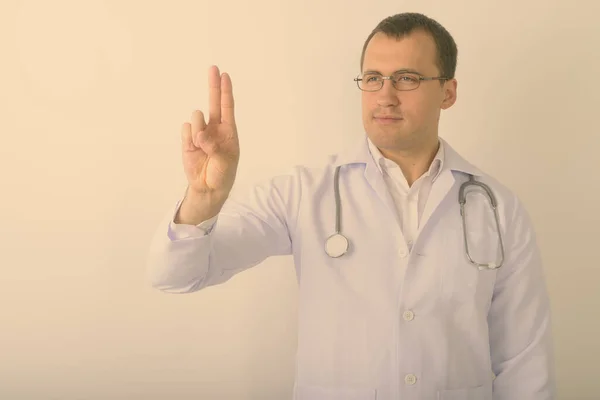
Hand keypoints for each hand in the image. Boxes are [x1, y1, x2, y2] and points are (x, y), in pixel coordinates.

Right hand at [181, 65, 239, 201]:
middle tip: (213, 68)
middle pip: (213, 102)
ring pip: (196, 118)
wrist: (207, 188)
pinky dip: (189, 138)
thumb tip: (201, 136)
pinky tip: (194, 149)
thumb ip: (214, 147)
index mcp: (228, 131)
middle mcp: (214, 128)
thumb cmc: (223, 173)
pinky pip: (186, 129)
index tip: (225, 75)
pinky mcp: (187, 139)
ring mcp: (200, 132)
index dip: (225, 91)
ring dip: (198, 131)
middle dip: (213, 85)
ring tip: (203, 147)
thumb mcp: (225, 161)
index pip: (227, 107)